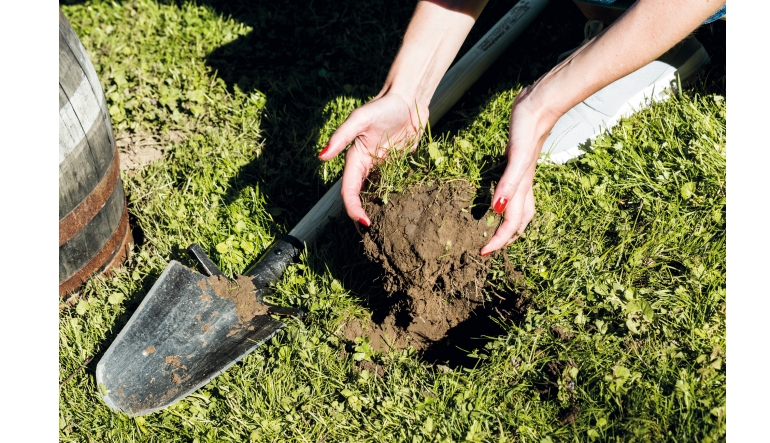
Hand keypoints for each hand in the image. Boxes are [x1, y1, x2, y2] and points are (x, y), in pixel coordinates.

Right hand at [318, 92, 427, 225]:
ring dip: (377, 210)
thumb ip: (341, 136)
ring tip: (386, 229)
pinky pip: (392, 187)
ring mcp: (381, 168)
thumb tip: (321, 156)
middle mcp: (366, 167)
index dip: (353, 208)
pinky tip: (400, 212)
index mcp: (354, 159)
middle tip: (373, 235)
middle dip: (362, 216)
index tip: (364, 223)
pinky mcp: (397, 166)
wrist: (409, 99)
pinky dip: (393, 200)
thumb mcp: (360, 119)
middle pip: (359, 197)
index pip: (349, 191)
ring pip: (375, 194)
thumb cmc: (383, 106)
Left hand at [480, 85, 560, 255]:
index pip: (511, 223)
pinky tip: (500, 195)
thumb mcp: (516, 156)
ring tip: (497, 232)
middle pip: (518, 220)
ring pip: (519, 207)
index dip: (498, 241)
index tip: (483, 253)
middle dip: (506, 238)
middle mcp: (524, 184)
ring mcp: (522, 173)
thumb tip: (497, 210)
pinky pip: (513, 190)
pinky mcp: (517, 162)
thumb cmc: (527, 127)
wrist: (539, 104)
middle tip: (490, 249)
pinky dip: (506, 200)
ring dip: (509, 223)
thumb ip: (509, 182)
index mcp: (523, 186)